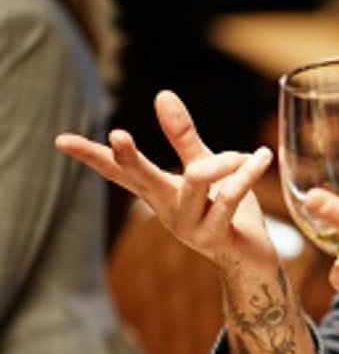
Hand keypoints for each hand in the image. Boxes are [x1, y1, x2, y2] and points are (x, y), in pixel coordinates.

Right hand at [54, 90, 277, 270]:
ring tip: (247, 154)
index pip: (118, 172)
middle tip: (117, 135)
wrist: (253, 260)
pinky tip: (262, 158)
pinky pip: (228, 197)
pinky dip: (247, 173)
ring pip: (195, 181)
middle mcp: (167, 209)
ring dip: (223, 162)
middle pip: (141, 179)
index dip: (91, 156)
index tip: (61, 140)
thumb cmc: (227, 210)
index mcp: (158, 192)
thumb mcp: (206, 167)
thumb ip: (184, 136)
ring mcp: (188, 226)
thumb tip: (161, 93)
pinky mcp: (215, 237)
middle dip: (130, 158)